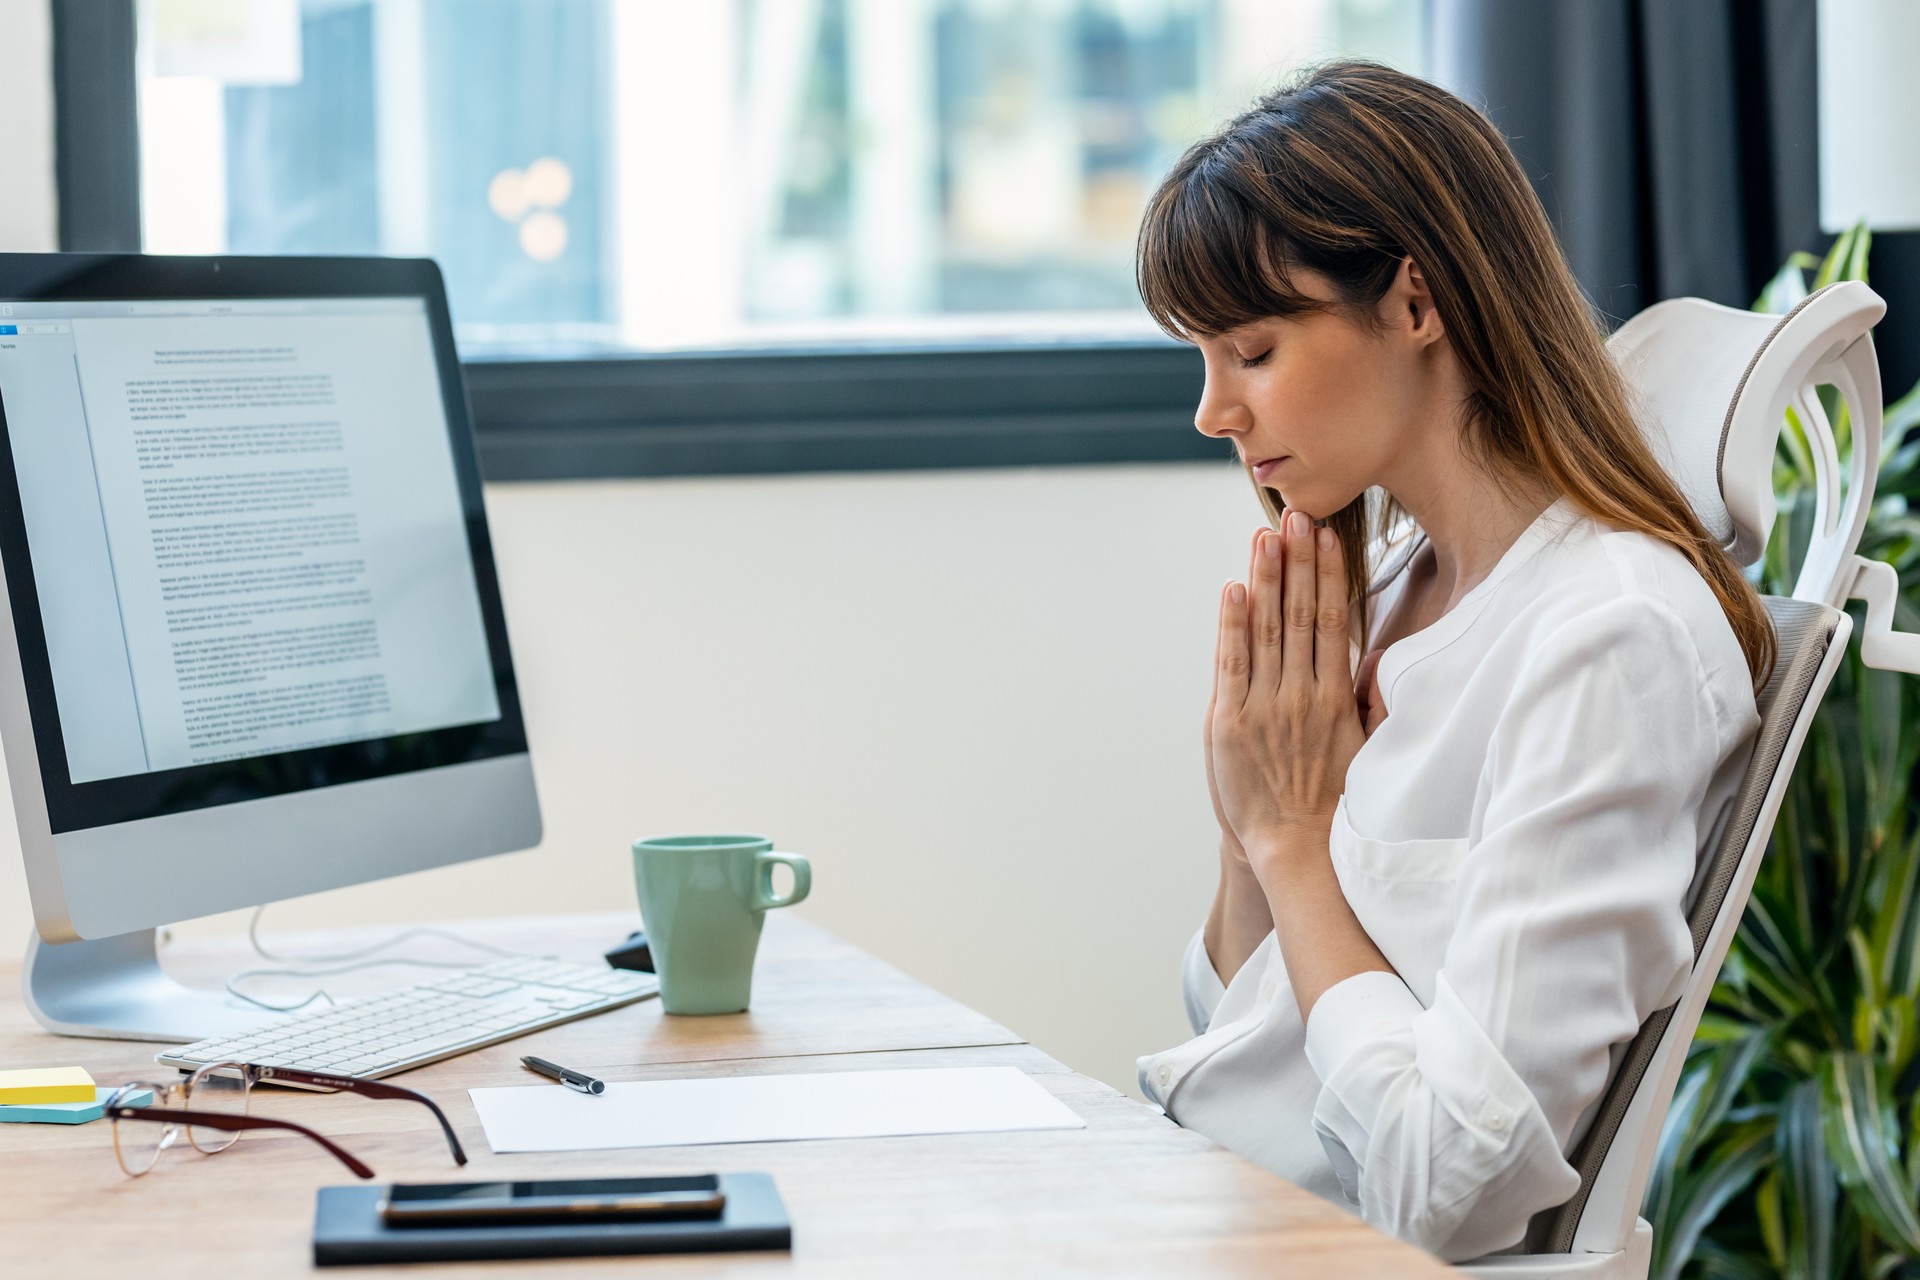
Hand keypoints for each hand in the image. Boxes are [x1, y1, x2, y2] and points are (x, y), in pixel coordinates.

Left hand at [1210, 508, 1368, 866]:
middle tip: (1297, 515)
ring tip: (1266, 536)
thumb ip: (1368, 701)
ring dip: (1265, 578)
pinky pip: (1232, 663)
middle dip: (1298, 561)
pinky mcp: (1230, 722)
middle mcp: (1302, 695)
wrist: (1297, 848)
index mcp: (1337, 697)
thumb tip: (1379, 661)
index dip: (1329, 576)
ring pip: (1266, 629)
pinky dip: (1232, 624)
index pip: (1333, 621)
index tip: (1328, 538)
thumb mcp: (1364, 747)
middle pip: (1300, 614)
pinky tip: (1234, 589)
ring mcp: (1265, 706)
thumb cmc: (1331, 799)